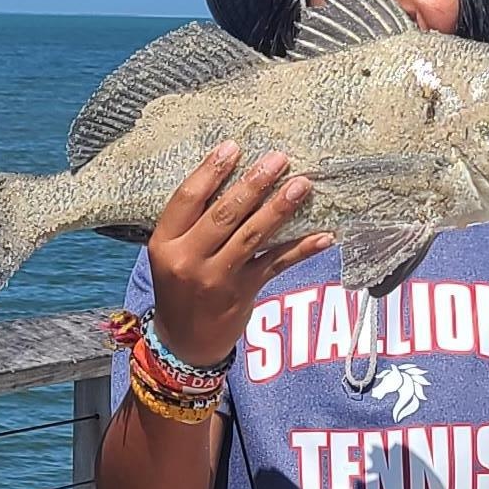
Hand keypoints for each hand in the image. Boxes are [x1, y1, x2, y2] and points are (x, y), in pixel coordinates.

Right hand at [144, 144, 329, 369]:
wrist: (184, 342)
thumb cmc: (180, 286)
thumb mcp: (170, 254)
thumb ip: (192, 223)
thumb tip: (232, 178)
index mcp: (165, 243)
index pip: (187, 199)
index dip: (210, 171)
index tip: (233, 147)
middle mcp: (189, 260)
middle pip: (225, 214)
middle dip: (254, 183)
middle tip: (278, 159)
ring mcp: (218, 278)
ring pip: (253, 235)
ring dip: (280, 208)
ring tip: (302, 184)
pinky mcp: (244, 292)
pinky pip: (276, 264)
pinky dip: (301, 248)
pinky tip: (324, 235)